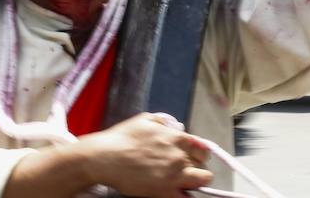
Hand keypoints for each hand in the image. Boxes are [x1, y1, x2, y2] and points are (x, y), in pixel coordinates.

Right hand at [77, 112, 211, 196]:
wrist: (105, 157)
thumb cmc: (121, 138)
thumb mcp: (143, 120)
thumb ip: (163, 122)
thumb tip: (174, 126)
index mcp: (175, 137)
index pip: (201, 146)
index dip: (198, 152)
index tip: (194, 156)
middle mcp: (179, 155)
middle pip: (202, 163)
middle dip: (195, 165)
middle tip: (183, 167)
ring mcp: (174, 175)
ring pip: (203, 179)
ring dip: (197, 180)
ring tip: (185, 181)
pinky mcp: (165, 192)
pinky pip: (187, 197)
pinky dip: (185, 195)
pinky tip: (178, 191)